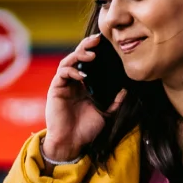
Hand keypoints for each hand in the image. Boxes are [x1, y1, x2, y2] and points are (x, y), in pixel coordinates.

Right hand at [44, 34, 126, 161]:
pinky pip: (62, 73)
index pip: (89, 63)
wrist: (71, 143)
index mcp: (84, 85)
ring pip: (68, 61)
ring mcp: (64, 84)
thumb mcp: (105, 114)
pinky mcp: (56, 89)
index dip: (95, 52)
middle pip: (78, 57)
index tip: (107, 44)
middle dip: (86, 46)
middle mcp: (73, 82)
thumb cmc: (86, 129)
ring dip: (79, 55)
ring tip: (92, 55)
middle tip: (97, 40)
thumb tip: (126, 90)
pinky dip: (72, 71)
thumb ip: (114, 102)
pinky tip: (82, 75)